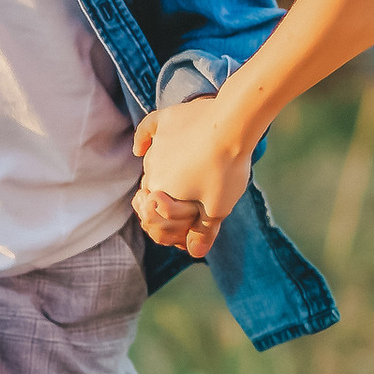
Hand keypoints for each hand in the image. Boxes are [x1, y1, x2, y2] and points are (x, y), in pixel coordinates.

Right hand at [132, 88, 256, 258]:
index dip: (172, 224)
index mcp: (159, 193)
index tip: (191, 223)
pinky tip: (141, 148)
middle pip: (153, 190)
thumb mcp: (218, 207)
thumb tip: (194, 252)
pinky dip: (143, 140)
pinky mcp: (165, 121)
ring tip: (193, 173)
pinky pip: (146, 131)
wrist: (232, 124)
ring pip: (153, 163)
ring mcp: (156, 144)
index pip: (155, 216)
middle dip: (168, 199)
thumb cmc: (225, 169)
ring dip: (165, 171)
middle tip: (195, 198)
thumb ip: (203, 231)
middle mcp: (151, 169)